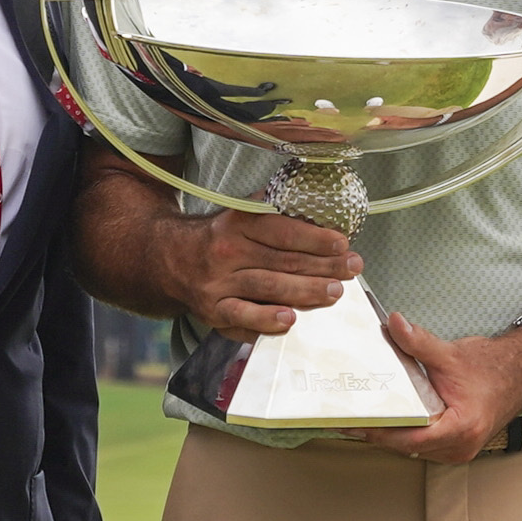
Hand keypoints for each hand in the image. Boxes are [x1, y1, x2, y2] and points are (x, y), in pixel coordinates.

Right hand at [176, 210, 362, 342]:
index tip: (342, 244)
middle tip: (351, 270)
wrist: (170, 259)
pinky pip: (241, 316)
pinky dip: (266, 319)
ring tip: (334, 292)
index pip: (283, 230)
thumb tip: (320, 201)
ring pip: (268, 287)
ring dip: (305, 291)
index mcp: (239, 223)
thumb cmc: (221, 238)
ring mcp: (219, 283)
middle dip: (322, 267)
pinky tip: (289, 319)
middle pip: (282, 261)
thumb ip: (274, 208)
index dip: (315, 238)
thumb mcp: (241, 214)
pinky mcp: (213, 310)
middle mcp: (227, 251)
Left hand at [347, 313, 521, 465]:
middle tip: (346, 420)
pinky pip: (423, 445)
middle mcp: (461, 446)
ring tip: (359, 420)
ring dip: (390, 435)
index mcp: (461, 427)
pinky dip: (405, 433)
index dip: (380, 432)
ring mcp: (459, 449)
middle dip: (378, 433)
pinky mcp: (456, 445)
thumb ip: (419, 342)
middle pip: (407, 447)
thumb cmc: (493, 367)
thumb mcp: (451, 354)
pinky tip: (387, 419)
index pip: (410, 439)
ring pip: (413, 449)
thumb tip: (393, 324)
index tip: (355, 424)